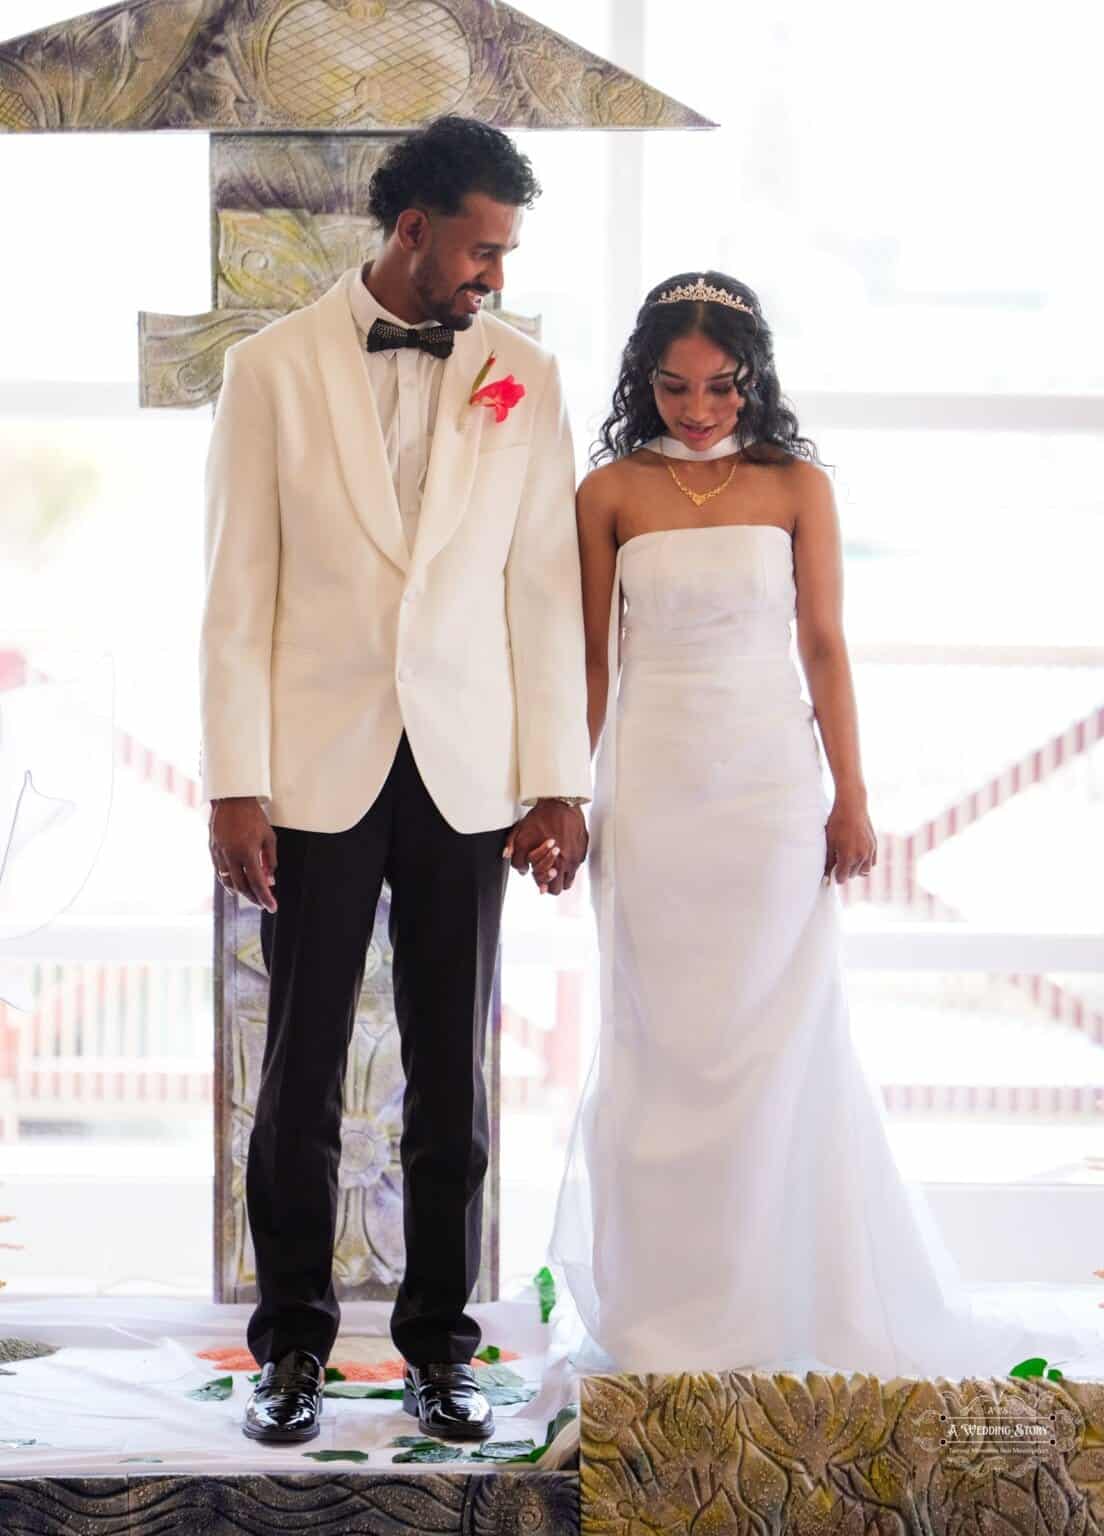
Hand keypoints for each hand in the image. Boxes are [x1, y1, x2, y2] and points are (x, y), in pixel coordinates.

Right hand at [209, 796, 277, 910]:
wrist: (232, 799)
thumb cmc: (253, 816)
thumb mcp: (269, 837)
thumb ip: (270, 860)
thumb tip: (271, 879)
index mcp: (247, 852)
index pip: (258, 883)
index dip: (265, 898)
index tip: (272, 907)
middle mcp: (231, 856)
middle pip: (242, 886)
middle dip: (253, 898)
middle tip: (262, 903)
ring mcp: (219, 853)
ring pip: (229, 881)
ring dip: (240, 892)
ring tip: (251, 896)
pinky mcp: (212, 850)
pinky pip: (220, 872)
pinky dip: (228, 882)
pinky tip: (235, 885)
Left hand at [502, 801, 587, 894]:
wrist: (560, 803)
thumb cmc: (542, 816)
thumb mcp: (520, 833)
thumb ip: (516, 853)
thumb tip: (520, 870)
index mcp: (546, 859)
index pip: (542, 884)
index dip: (538, 883)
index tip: (539, 881)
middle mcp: (562, 862)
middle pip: (556, 889)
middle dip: (549, 884)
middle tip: (546, 876)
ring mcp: (574, 858)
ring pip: (568, 882)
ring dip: (561, 878)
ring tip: (556, 869)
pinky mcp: (582, 852)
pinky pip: (576, 868)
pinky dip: (570, 867)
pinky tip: (564, 858)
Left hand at [823, 790, 875, 885]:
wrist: (852, 806)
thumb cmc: (837, 824)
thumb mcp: (829, 843)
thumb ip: (829, 863)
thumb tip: (826, 880)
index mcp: (848, 857)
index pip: (843, 878)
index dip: (836, 876)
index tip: (833, 871)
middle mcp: (861, 856)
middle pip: (852, 875)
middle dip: (845, 871)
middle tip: (838, 860)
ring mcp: (870, 851)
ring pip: (864, 871)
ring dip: (856, 869)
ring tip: (848, 859)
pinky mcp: (874, 845)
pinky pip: (872, 862)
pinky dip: (865, 862)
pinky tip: (857, 854)